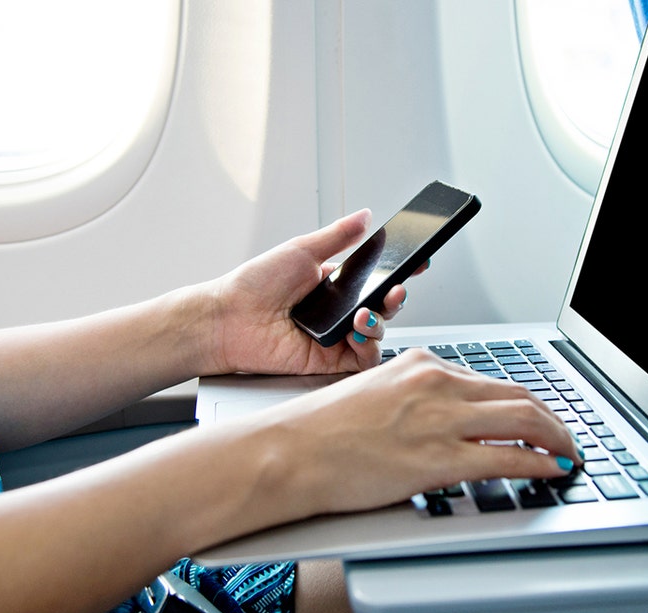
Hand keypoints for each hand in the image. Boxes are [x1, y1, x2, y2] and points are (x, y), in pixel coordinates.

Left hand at [205, 209, 412, 375]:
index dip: (400, 273)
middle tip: (397, 289)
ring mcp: (336, 337)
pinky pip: (363, 359)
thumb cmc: (255, 284)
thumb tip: (365, 215)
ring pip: (378, 333)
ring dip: (380, 322)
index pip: (377, 279)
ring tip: (364, 315)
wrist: (229, 318)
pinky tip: (357, 334)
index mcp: (335, 285)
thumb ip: (338, 235)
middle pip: (383, 307)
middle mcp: (338, 312)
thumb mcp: (301, 250)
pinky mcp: (330, 361)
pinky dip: (369, 347)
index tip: (418, 264)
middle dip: (397, 298)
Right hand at [245, 349, 583, 516]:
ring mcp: (440, 419)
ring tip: (567, 453)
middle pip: (518, 394)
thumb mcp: (374, 394)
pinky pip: (508, 457)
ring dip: (556, 438)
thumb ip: (414, 400)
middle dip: (551, 418)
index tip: (535, 417)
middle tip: (564, 436)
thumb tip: (444, 421)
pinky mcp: (439, 458)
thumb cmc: (320, 432)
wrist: (290, 452)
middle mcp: (436, 383)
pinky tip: (551, 470)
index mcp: (420, 364)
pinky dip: (540, 463)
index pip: (489, 380)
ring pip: (523, 419)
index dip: (523, 402)